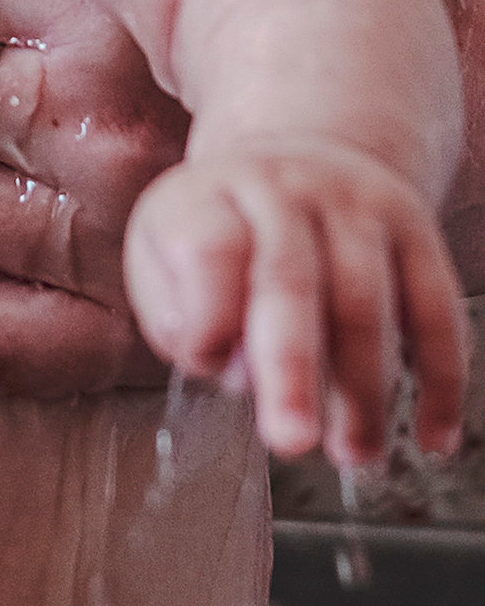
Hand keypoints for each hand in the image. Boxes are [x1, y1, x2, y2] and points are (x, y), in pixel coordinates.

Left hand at [128, 140, 470, 462]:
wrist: (300, 152)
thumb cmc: (219, 225)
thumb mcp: (164, 249)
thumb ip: (178, 312)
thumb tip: (224, 366)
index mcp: (208, 197)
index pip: (209, 249)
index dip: (209, 314)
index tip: (205, 364)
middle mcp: (285, 192)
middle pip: (291, 281)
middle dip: (293, 370)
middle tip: (292, 442)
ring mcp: (356, 206)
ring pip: (368, 303)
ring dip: (366, 391)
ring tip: (354, 453)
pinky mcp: (416, 230)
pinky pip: (436, 310)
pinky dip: (441, 379)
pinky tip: (433, 436)